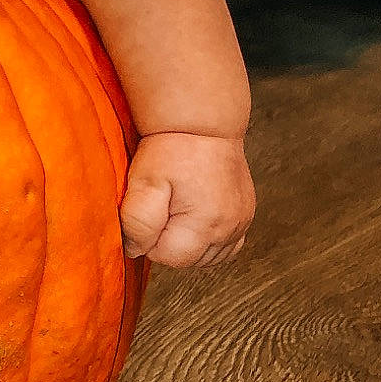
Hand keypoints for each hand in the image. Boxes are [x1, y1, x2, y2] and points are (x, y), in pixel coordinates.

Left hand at [119, 131, 254, 268]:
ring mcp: (242, 222)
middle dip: (168, 240)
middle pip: (188, 260)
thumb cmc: (172, 149)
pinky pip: (226, 245)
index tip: (151, 207)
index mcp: (206, 225)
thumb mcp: (143, 184)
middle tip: (163, 204)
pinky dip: (209, 239)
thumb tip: (134, 251)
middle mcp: (230, 228)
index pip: (166, 258)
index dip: (150, 237)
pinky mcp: (246, 215)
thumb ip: (136, 224)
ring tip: (178, 208)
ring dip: (189, 241)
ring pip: (207, 256)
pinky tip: (195, 219)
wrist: (202, 122)